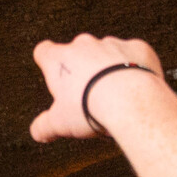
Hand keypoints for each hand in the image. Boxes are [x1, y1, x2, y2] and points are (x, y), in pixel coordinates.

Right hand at [29, 33, 165, 142]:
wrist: (130, 103)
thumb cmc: (90, 110)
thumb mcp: (60, 123)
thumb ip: (44, 126)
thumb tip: (37, 132)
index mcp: (59, 60)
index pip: (44, 52)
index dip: (48, 63)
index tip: (54, 74)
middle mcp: (83, 45)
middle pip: (79, 53)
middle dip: (84, 70)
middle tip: (91, 95)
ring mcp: (111, 44)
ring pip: (108, 53)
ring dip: (111, 68)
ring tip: (118, 94)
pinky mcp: (137, 48)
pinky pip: (135, 54)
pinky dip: (136, 66)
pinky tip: (139, 85)